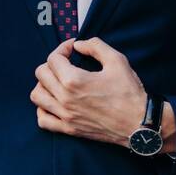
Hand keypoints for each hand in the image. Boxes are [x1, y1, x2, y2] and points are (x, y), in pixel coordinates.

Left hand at [30, 38, 148, 148]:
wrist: (139, 123)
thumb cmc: (129, 93)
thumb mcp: (117, 60)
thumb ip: (95, 46)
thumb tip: (79, 45)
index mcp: (74, 80)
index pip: (53, 58)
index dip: (63, 48)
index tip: (73, 49)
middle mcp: (65, 99)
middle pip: (41, 74)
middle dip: (52, 63)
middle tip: (66, 62)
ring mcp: (65, 116)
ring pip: (36, 96)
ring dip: (44, 84)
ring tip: (58, 81)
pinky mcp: (69, 129)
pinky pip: (43, 120)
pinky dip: (43, 109)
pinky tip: (55, 102)